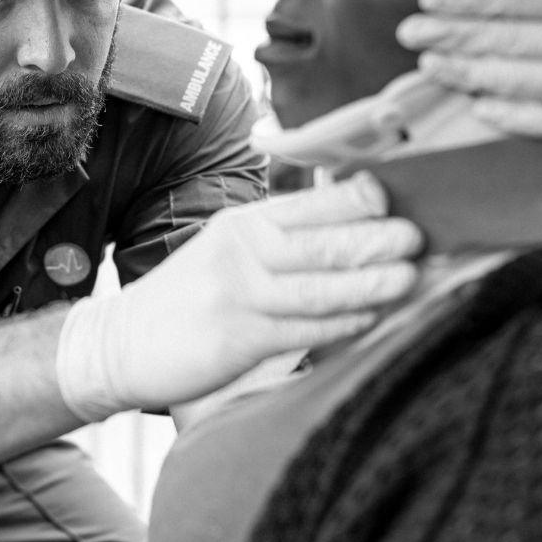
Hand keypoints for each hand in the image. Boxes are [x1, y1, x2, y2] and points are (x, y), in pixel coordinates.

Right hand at [55, 172, 421, 421]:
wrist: (121, 343)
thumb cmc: (188, 300)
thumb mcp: (228, 253)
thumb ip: (281, 240)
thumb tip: (353, 225)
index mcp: (245, 224)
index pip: (312, 204)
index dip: (359, 199)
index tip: (400, 197)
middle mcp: (243, 251)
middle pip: (322, 241)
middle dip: (377, 238)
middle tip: (420, 236)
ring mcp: (240, 294)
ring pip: (319, 285)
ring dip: (371, 281)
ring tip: (412, 276)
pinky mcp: (239, 337)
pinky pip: (304, 328)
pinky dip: (343, 322)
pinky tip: (372, 317)